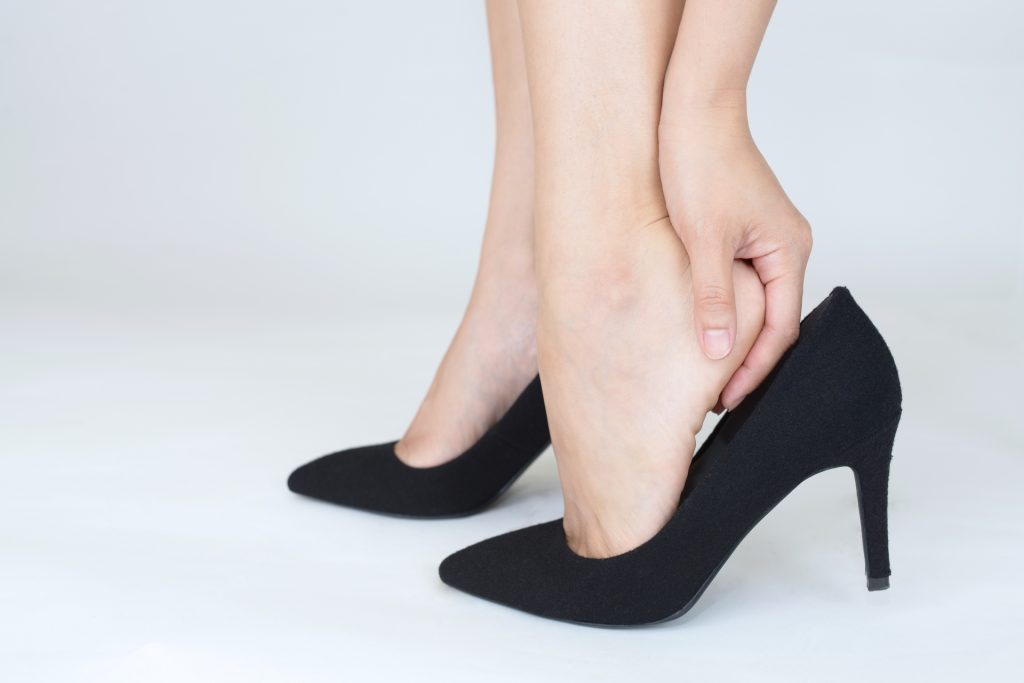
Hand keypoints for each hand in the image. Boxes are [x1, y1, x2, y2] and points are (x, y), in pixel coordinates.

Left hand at [658, 109, 811, 409]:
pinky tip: (704, 325)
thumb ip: (713, 299)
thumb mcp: (704, 240)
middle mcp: (787, 246)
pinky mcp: (744, 228)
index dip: (753, 369)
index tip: (726, 401)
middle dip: (748, 360)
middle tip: (717, 398)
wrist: (693, 110)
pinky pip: (743, 280)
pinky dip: (727, 308)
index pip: (779, 329)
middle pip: (774, 320)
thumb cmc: (701, 165)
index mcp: (789, 251)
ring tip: (709, 372)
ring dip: (737, 335)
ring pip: (758, 301)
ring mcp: (767, 237)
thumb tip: (720, 354)